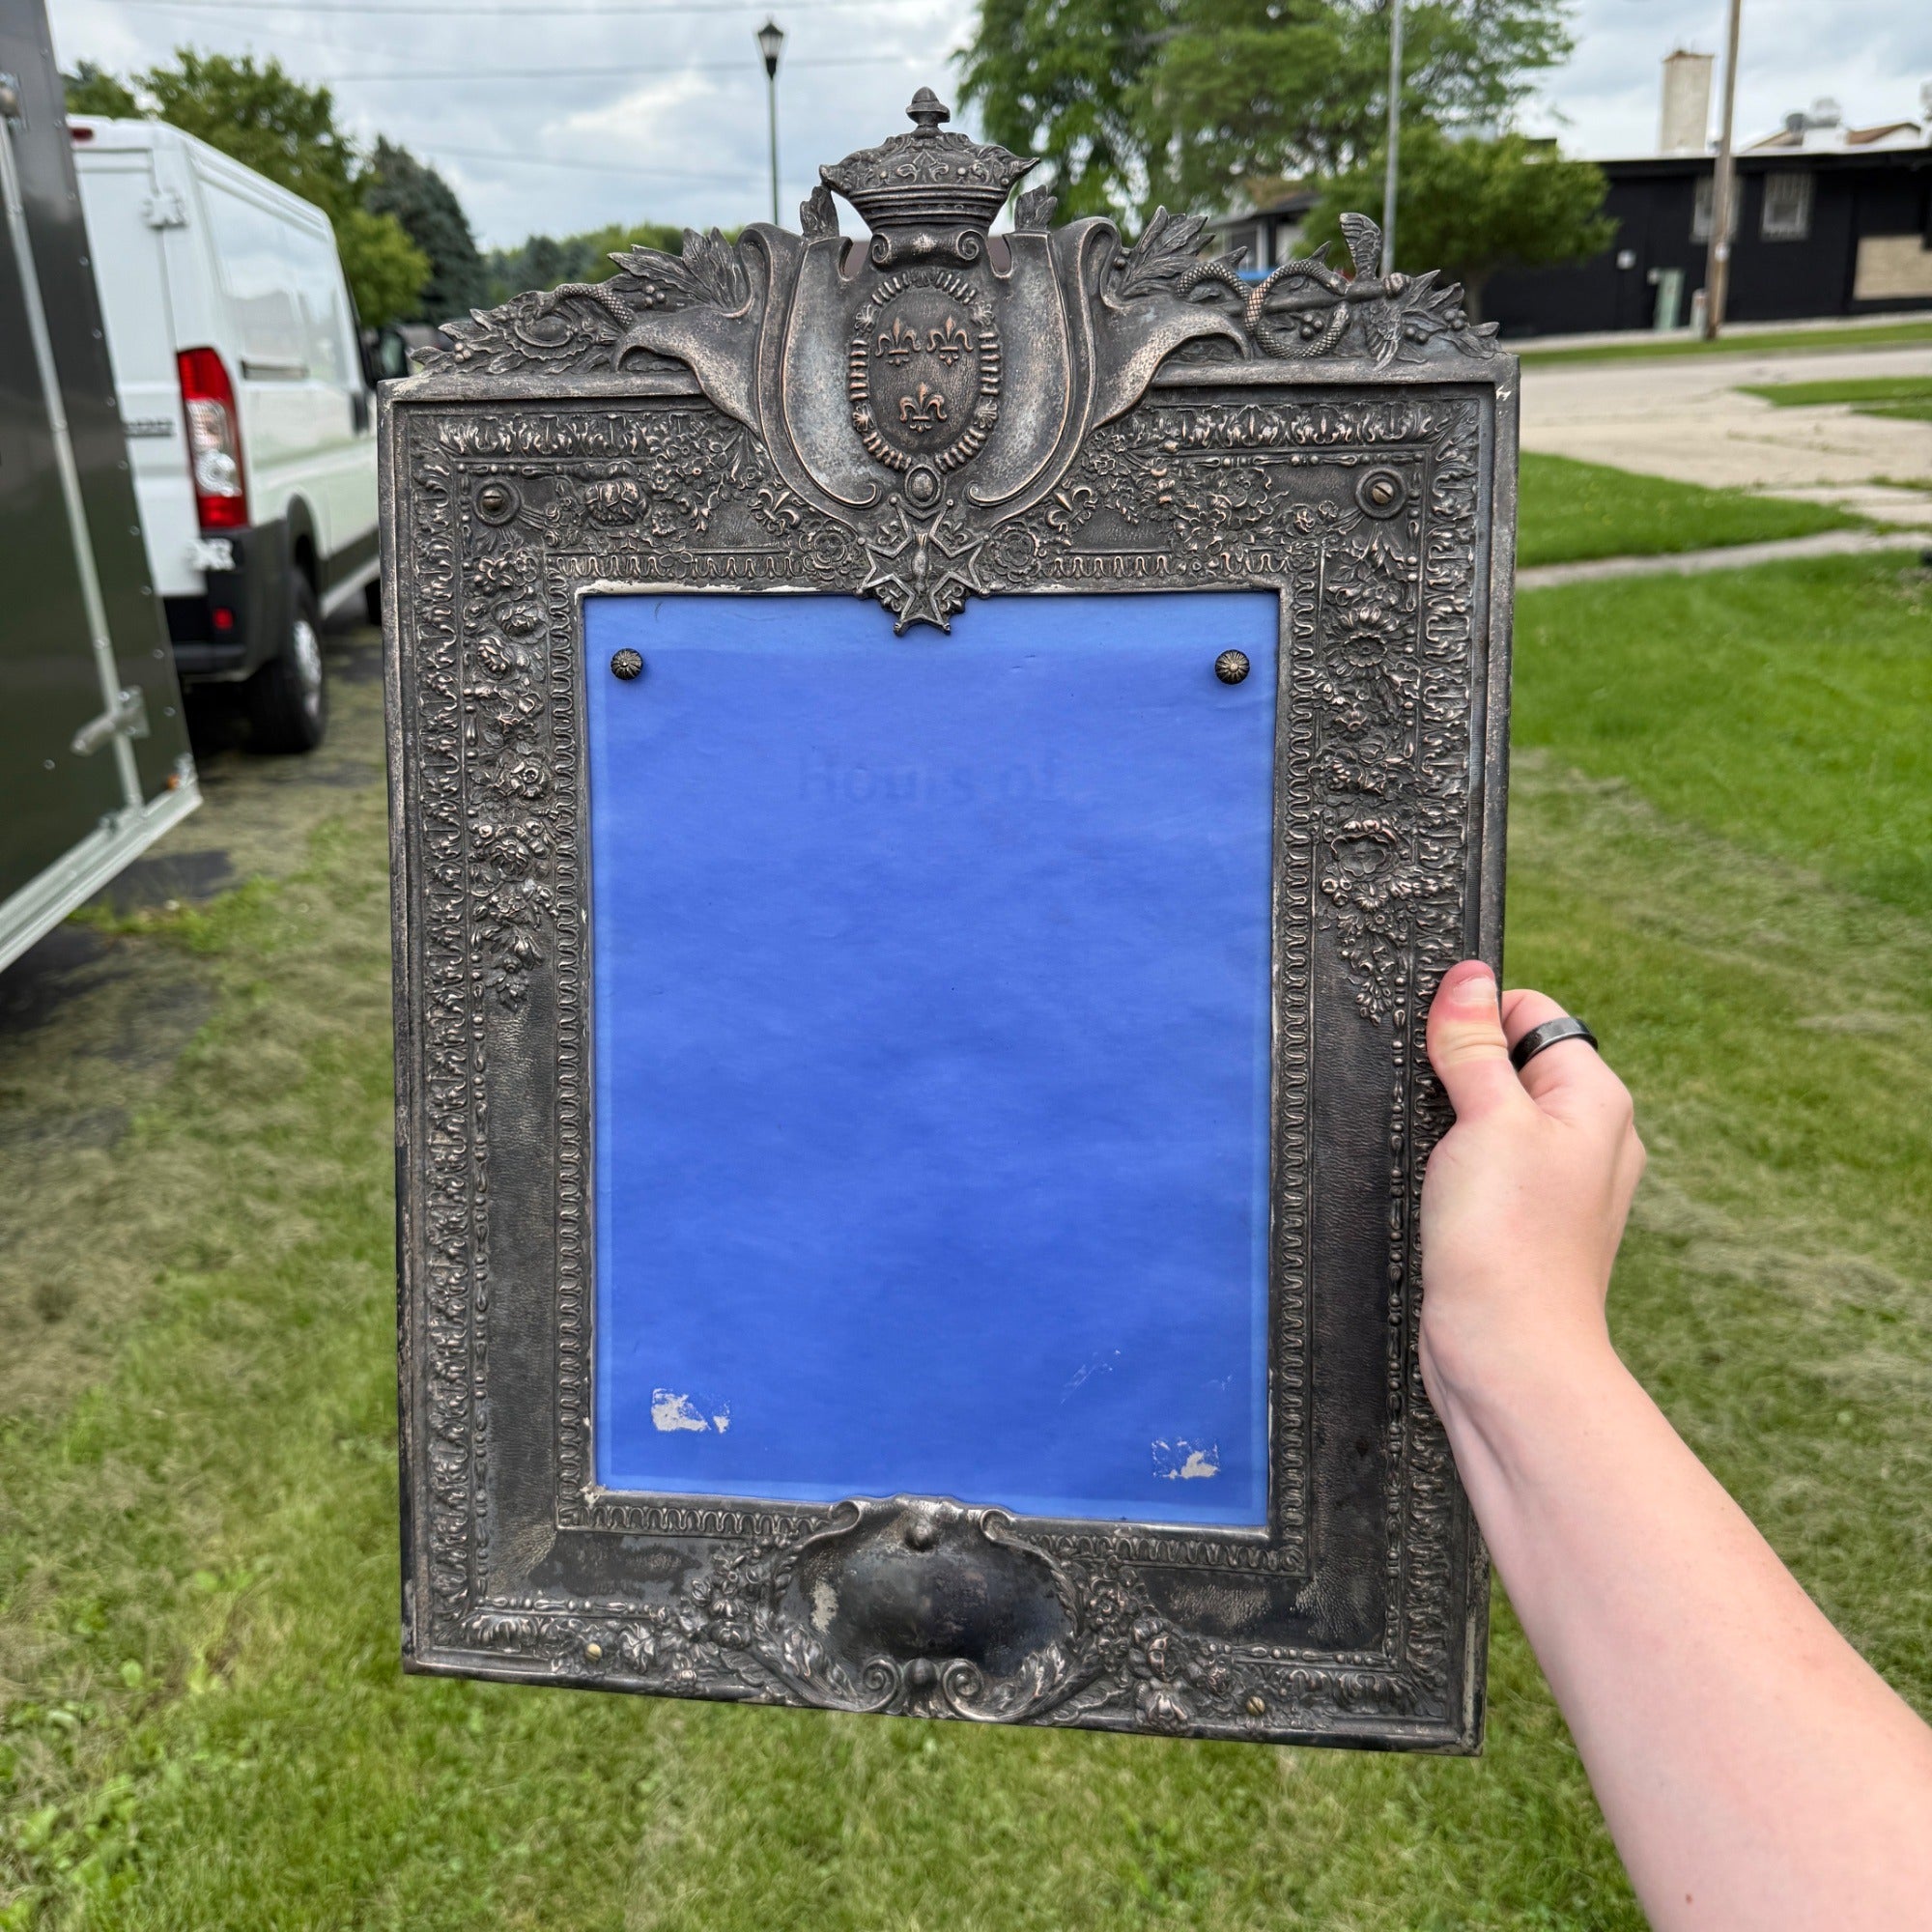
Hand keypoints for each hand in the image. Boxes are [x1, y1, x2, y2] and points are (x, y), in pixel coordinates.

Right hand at [1418, 962, 1645, 1425]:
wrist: (1508, 1355)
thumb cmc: (1508, 1240)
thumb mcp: (1485, 1118)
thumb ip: (1474, 1044)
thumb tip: (1468, 977)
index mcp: (1596, 1098)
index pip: (1533, 1014)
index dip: (1477, 1019)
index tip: (1438, 1050)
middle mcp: (1590, 1137)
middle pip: (1510, 1064)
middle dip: (1460, 1075)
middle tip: (1434, 1113)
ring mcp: (1558, 1185)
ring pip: (1492, 1119)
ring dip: (1452, 1127)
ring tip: (1437, 1162)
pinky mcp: (1524, 1224)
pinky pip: (1485, 1169)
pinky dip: (1454, 1171)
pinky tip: (1438, 1196)